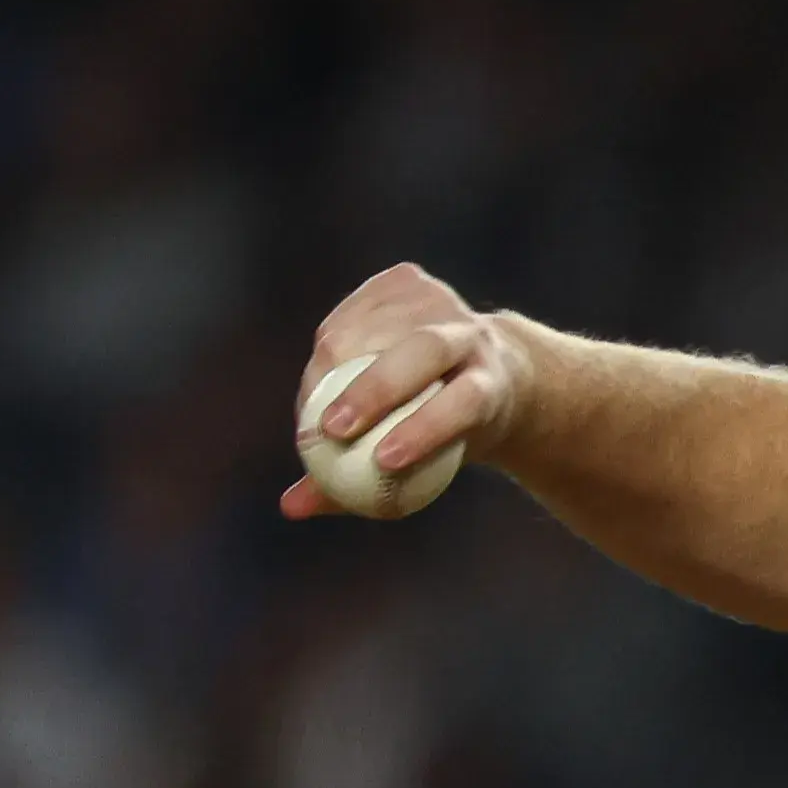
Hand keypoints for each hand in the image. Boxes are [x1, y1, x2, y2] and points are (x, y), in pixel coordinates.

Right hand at [284, 264, 527, 518]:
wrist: (489, 372)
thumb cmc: (449, 434)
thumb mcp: (425, 466)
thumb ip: (362, 485)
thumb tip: (291, 506)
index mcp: (497, 385)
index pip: (465, 403)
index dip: (425, 429)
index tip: (383, 460)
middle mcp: (475, 337)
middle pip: (424, 353)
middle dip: (374, 389)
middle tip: (329, 431)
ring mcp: (443, 303)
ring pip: (379, 328)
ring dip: (335, 367)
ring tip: (311, 409)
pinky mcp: (408, 281)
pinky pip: (354, 309)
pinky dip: (330, 342)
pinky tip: (318, 372)